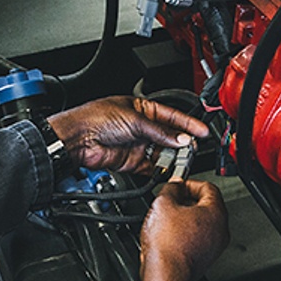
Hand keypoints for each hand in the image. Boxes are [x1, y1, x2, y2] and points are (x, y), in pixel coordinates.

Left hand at [47, 97, 208, 173]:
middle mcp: (141, 127)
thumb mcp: (135, 120)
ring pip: (161, 154)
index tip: (202, 130)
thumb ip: (160, 132)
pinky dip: (159, 171)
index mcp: (143, 109)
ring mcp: (136, 145)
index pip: (172, 116)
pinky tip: (167, 172)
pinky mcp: (131, 162)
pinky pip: (150, 168)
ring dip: (172, 159)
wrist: (77, 138)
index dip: (188, 123)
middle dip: (181, 144)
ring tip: (181, 162)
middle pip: (169, 137)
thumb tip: (181, 138)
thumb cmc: (96, 118)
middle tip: (192, 149)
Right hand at [139, 179, 228, 280]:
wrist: (165, 275)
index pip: (208, 187)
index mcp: (216, 213)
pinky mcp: (204, 258)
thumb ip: (171, 188)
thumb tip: (174, 185)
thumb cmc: (168, 246)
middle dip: (186, 200)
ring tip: (166, 218)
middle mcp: (220, 230)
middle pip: (206, 205)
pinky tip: (168, 235)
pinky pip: (196, 238)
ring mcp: (214, 246)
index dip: (189, 183)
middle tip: (170, 200)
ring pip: (200, 223)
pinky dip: (184, 233)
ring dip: (184, 217)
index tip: (177, 185)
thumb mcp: (162, 204)